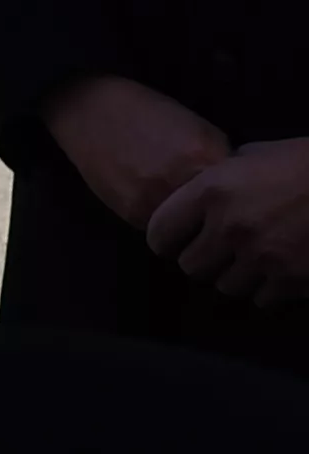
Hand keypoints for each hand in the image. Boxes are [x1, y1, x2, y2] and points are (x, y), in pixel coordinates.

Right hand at [42, 74, 230, 229]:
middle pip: (216, 219)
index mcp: (205, 158)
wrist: (90, 109)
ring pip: (189, 231)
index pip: (241, 197)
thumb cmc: (148, 110)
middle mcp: (181, 185)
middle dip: (216, 216)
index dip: (240, 198)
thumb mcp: (197, 127)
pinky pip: (162, 229)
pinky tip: (157, 201)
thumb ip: (219, 159)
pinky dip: (165, 221)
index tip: (235, 198)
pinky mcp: (132, 213)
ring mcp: (155, 202)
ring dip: (190, 225)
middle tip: (211, 209)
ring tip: (181, 206)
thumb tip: (235, 190)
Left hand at [145, 140, 308, 305]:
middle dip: (200, 260)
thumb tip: (202, 190)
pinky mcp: (292, 281)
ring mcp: (262, 258)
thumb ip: (221, 177)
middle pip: (191, 267)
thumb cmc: (304, 160)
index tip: (172, 240)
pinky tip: (276, 271)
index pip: (160, 231)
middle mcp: (230, 228)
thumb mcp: (253, 155)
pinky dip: (266, 289)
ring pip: (226, 287)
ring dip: (233, 276)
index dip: (164, 238)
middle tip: (213, 252)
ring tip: (248, 260)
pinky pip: (262, 299)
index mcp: (212, 191)